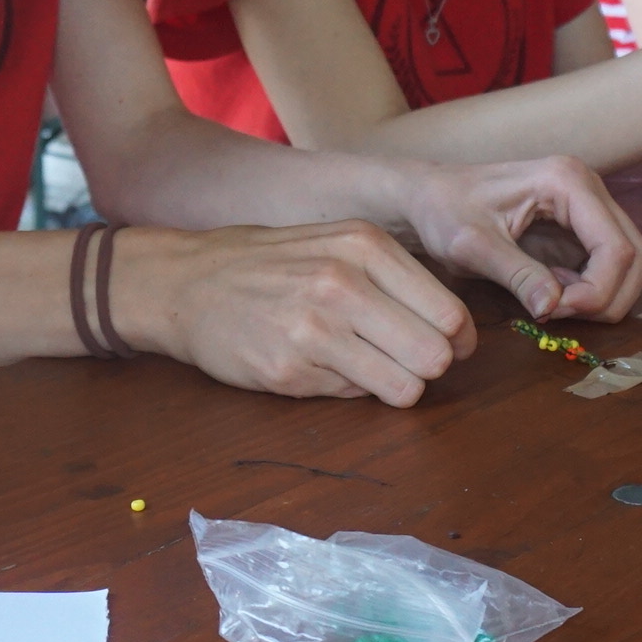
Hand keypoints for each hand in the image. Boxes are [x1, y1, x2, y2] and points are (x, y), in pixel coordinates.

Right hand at [112, 221, 482, 406]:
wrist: (184, 282)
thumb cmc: (269, 264)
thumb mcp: (336, 244)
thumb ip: (396, 279)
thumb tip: (457, 335)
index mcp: (364, 245)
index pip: (451, 314)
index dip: (455, 340)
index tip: (437, 345)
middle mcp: (343, 283)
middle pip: (435, 355)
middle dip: (426, 366)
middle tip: (399, 360)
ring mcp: (314, 329)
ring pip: (406, 387)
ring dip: (394, 385)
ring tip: (361, 366)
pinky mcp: (288, 370)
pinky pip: (355, 397)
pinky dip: (346, 388)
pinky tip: (316, 365)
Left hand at [397, 153, 641, 324]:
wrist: (429, 197)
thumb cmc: (443, 211)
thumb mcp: (470, 246)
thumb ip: (514, 274)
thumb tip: (553, 308)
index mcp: (568, 181)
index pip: (617, 249)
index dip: (597, 292)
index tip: (555, 312)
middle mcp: (590, 189)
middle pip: (637, 258)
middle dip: (606, 297)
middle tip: (556, 312)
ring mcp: (591, 208)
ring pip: (635, 264)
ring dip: (605, 296)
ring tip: (555, 303)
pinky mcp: (585, 228)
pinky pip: (615, 268)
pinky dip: (597, 291)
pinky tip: (556, 294)